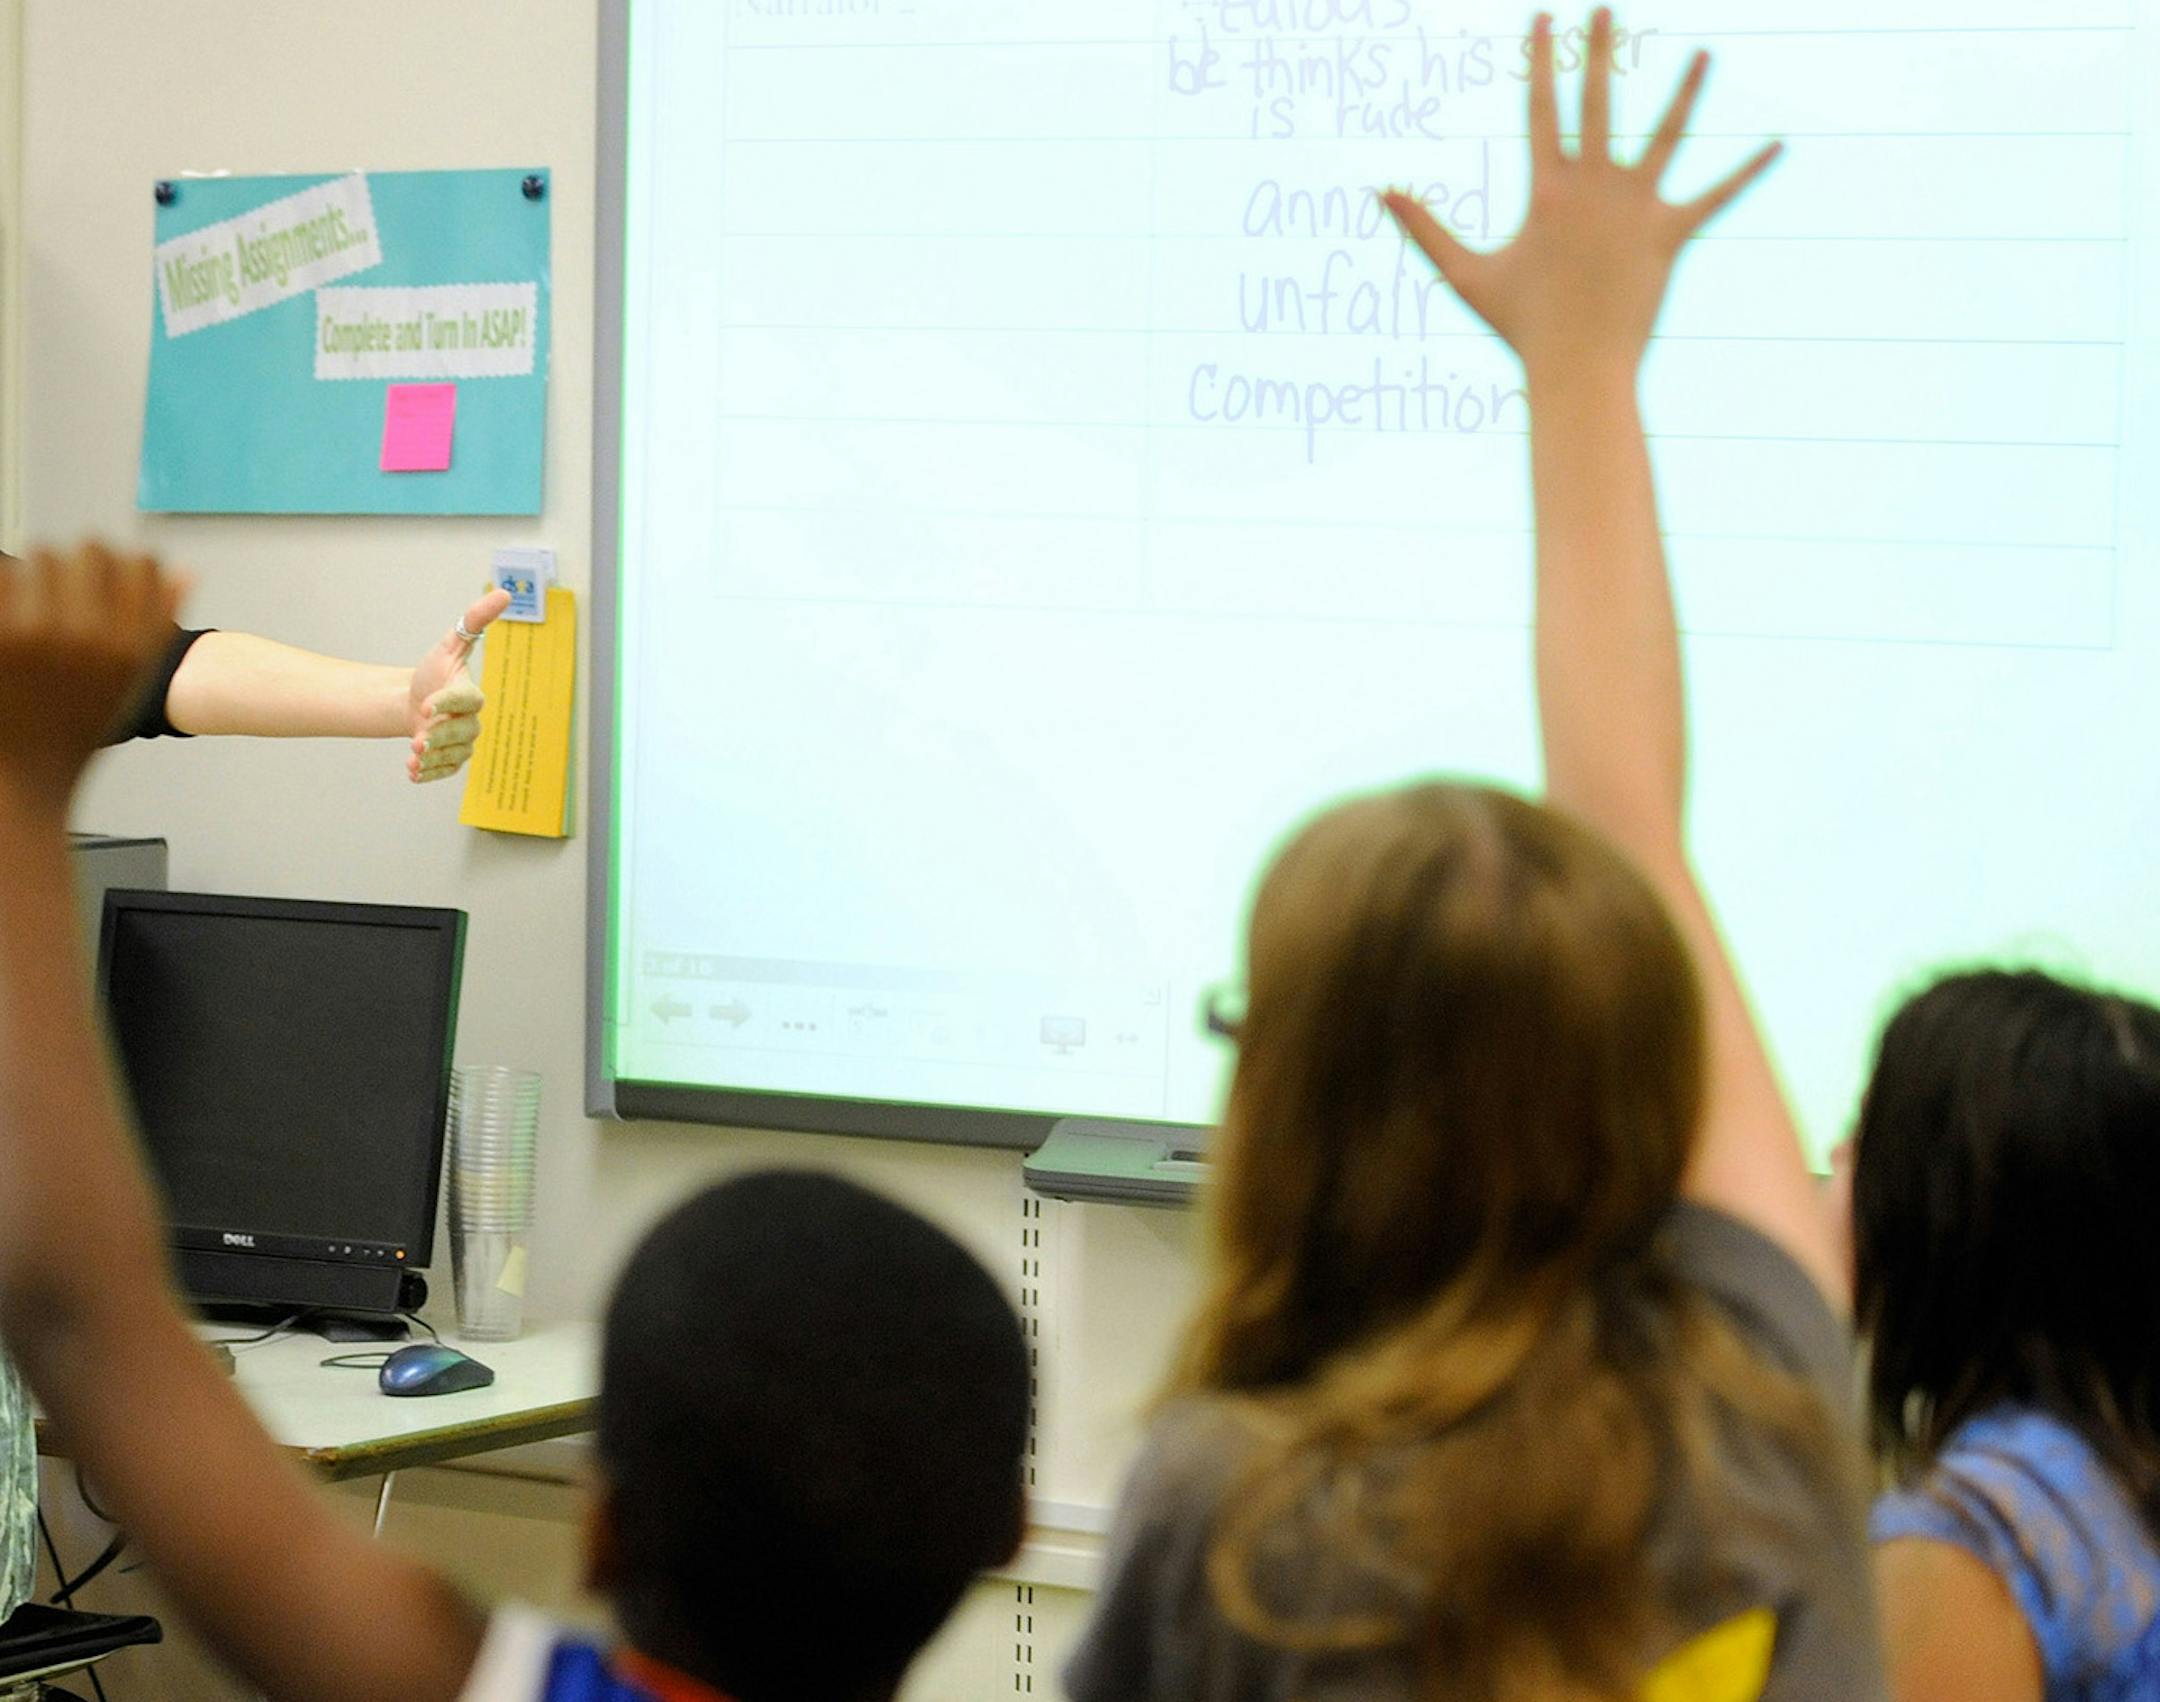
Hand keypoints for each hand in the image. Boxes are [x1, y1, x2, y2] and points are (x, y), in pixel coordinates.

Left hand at [0, 544, 186, 813]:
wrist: (32, 768)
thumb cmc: (83, 721)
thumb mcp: (134, 676)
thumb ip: (161, 620)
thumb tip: (184, 571)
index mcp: (131, 645)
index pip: (142, 565)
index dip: (129, 562)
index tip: (114, 570)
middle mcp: (92, 637)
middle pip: (92, 549)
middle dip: (82, 559)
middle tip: (68, 578)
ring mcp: (42, 635)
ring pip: (45, 554)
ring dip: (43, 566)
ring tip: (37, 590)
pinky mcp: (0, 637)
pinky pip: (6, 579)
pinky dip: (10, 583)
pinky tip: (15, 603)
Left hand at [406, 588, 510, 784]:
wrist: (412, 701)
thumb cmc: (432, 673)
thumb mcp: (449, 646)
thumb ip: (474, 621)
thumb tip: (504, 593)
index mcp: (471, 695)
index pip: (466, 700)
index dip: (448, 702)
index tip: (427, 706)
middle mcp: (471, 721)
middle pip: (461, 733)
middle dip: (439, 738)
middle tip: (418, 742)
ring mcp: (462, 743)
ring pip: (453, 754)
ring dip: (432, 759)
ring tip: (412, 758)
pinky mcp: (450, 760)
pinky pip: (445, 770)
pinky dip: (429, 774)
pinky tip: (413, 772)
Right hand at [1385, 10, 1778, 380]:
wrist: (1576, 368)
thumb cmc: (1519, 327)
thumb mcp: (1463, 275)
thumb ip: (1423, 230)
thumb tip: (1380, 192)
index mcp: (1547, 191)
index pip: (1540, 110)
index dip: (1539, 60)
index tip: (1543, 18)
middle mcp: (1594, 187)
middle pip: (1598, 104)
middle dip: (1600, 52)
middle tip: (1605, 10)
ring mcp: (1636, 209)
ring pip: (1667, 136)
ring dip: (1687, 91)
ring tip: (1705, 52)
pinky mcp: (1671, 235)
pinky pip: (1715, 198)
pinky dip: (1746, 172)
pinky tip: (1777, 146)